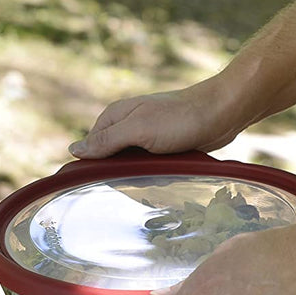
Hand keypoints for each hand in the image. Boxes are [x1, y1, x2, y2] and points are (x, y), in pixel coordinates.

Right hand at [69, 77, 246, 158]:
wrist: (221, 113)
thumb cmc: (180, 118)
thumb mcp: (138, 130)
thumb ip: (107, 140)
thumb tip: (74, 151)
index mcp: (115, 116)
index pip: (90, 148)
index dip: (96, 166)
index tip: (107, 180)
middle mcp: (127, 124)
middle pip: (111, 159)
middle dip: (123, 173)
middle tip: (142, 175)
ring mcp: (145, 135)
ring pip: (132, 165)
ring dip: (143, 175)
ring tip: (159, 172)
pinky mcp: (163, 146)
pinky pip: (151, 166)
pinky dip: (157, 173)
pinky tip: (168, 174)